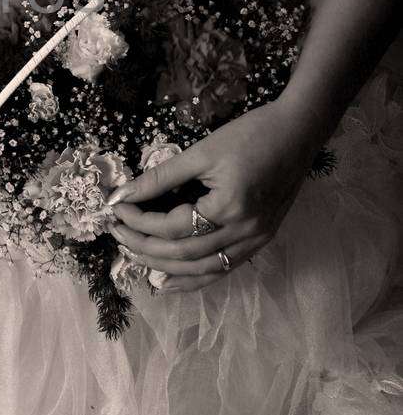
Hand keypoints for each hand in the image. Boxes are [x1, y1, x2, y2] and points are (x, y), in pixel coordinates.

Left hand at [105, 99, 325, 291]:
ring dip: (165, 268)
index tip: (116, 208)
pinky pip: (223, 268)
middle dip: (144, 246)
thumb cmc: (251, 134)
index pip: (171, 227)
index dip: (138, 220)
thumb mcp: (201, 152)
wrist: (298, 132)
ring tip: (134, 258)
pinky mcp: (261, 240)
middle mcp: (243, 232)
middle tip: (117, 233)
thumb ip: (159, 177)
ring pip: (202, 268)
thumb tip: (121, 195)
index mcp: (228, 208)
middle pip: (183, 253)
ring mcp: (255, 240)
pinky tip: (169, 282)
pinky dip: (194, 278)